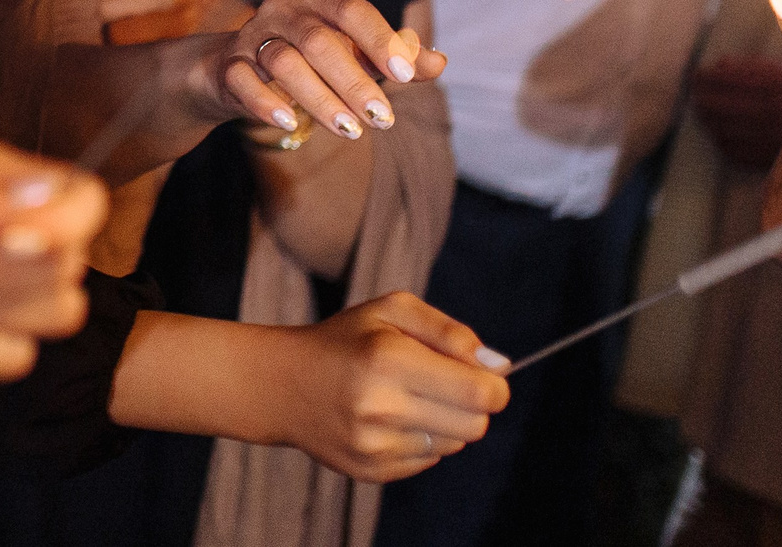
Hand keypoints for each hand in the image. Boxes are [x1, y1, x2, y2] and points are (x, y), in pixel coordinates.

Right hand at [196, 0, 445, 142]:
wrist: (239, 69)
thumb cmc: (312, 57)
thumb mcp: (358, 53)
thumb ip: (397, 57)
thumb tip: (439, 62)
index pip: (351, 9)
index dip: (379, 39)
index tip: (406, 75)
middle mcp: (282, 7)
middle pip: (319, 41)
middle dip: (355, 82)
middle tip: (384, 119)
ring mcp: (252, 34)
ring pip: (285, 63)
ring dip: (320, 100)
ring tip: (350, 131)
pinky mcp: (229, 66)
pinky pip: (244, 81)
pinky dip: (265, 102)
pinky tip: (289, 123)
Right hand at [280, 293, 509, 481]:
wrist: (280, 384)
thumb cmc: (345, 340)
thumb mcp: (391, 311)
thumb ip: (451, 332)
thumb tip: (500, 366)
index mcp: (388, 358)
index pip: (479, 392)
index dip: (494, 385)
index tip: (484, 377)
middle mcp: (380, 406)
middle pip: (475, 425)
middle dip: (471, 405)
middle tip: (443, 384)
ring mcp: (373, 444)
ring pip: (452, 445)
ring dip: (443, 422)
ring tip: (407, 399)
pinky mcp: (369, 470)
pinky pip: (426, 462)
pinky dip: (419, 441)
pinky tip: (388, 420)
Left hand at [692, 56, 781, 169]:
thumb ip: (760, 67)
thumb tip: (720, 64)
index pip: (733, 79)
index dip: (709, 77)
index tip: (698, 73)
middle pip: (724, 105)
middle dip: (703, 96)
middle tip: (694, 91)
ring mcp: (779, 138)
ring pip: (725, 129)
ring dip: (707, 119)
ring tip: (701, 111)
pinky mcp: (780, 160)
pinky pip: (737, 152)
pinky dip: (722, 142)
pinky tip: (719, 133)